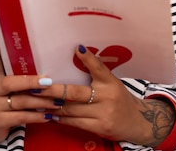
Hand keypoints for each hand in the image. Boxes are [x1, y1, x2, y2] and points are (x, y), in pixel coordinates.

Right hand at [0, 30, 60, 150]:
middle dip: (30, 81)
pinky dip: (36, 117)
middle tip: (48, 80)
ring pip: (20, 101)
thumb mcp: (0, 86)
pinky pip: (21, 118)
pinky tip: (48, 115)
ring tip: (57, 100)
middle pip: (10, 83)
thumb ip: (11, 72)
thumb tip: (20, 52)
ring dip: (41, 101)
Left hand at [43, 45, 175, 146]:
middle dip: (53, 90)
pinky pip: (75, 122)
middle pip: (75, 93)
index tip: (77, 48)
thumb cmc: (119, 99)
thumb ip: (96, 73)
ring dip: (51, 106)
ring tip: (36, 101)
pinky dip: (60, 118)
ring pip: (71, 109)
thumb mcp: (112, 83)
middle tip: (36, 86)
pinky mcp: (100, 128)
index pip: (99, 67)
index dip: (88, 58)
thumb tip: (76, 54)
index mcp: (110, 82)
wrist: (139, 123)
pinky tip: (50, 115)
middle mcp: (107, 97)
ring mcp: (103, 114)